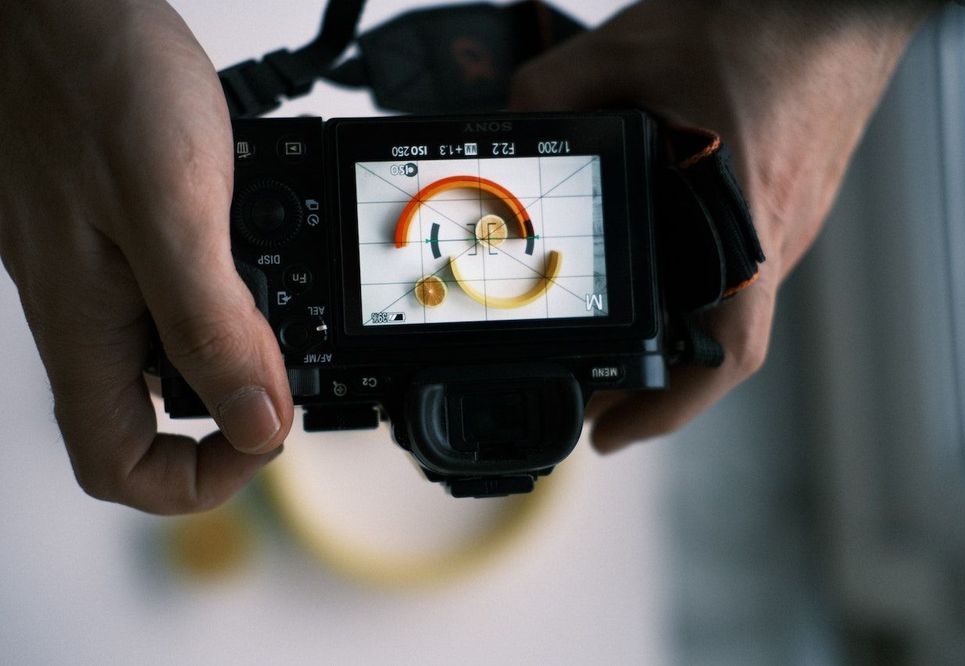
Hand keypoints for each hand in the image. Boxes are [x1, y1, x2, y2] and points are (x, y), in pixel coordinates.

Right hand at [0, 0, 291, 513]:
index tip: (262, 434)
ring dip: (235, 349)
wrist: (69, 5)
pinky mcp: (121, 240)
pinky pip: (175, 298)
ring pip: (169, 359)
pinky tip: (259, 257)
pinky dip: (228, 295)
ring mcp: (102, 277)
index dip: (196, 479)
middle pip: (152, 420)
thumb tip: (255, 423)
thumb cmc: (100, 83)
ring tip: (282, 306)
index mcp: (87, 327)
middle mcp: (88, 314)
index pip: (121, 464)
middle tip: (288, 364)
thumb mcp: (174, 211)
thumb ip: (210, 324)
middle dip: (231, 410)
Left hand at [509, 0, 933, 450]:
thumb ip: (554, 92)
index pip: (723, 350)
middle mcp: (773, 236)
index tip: (610, 436)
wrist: (846, 3)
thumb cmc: (764, 23)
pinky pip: (744, 270)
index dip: (667, 410)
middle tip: (592, 397)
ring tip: (615, 344)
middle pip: (718, 346)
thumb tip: (507, 126)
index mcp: (741, 218)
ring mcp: (789, 223)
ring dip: (675, 340)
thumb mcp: (630, 51)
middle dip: (653, 385)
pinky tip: (659, 274)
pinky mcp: (790, 202)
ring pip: (731, 311)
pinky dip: (696, 293)